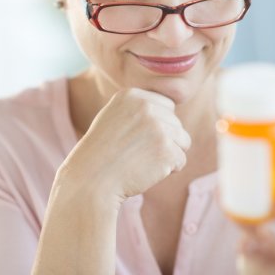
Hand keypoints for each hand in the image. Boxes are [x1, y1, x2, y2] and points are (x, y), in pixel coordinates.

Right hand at [58, 88, 191, 202]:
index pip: (167, 107)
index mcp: (132, 95)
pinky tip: (146, 171)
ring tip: (143, 160)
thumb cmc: (102, 152)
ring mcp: (157, 127)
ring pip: (183, 141)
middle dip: (163, 141)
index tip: (136, 138)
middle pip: (177, 123)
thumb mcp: (115, 116)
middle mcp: (146, 107)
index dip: (157, 126)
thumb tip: (171, 107)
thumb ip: (140, 108)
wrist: (91, 179)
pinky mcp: (165, 149)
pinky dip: (168, 170)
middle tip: (137, 153)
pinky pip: (181, 160)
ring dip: (168, 155)